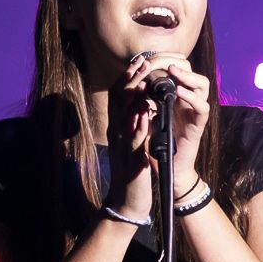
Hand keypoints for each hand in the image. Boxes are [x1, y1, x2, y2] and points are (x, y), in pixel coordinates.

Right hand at [104, 56, 156, 220]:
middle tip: (142, 64)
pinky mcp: (131, 163)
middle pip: (119, 102)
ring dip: (132, 101)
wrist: (128, 201)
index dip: (128, 77)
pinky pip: (134, 143)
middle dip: (131, 81)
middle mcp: (117, 134)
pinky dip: (138, 128)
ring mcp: (123, 148)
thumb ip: (134, 120)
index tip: (139, 61)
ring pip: (124, 119)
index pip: (119, 96)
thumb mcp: (132, 140)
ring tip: (143, 83)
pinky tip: (144, 117)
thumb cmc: (132, 169)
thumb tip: (140, 100)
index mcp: (119, 127)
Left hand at [128, 52, 211, 199]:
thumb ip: (146, 99)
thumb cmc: (158, 142)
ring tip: (174, 72)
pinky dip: (191, 97)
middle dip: (178, 63)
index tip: (150, 58)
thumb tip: (136, 80)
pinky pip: (202, 107)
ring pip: (203, 84)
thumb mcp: (147, 114)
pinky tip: (178, 92)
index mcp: (176, 95)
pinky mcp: (199, 124)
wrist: (169, 167)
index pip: (178, 68)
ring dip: (188, 76)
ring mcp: (195, 111)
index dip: (167, 59)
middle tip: (164, 62)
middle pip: (192, 71)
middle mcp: (189, 100)